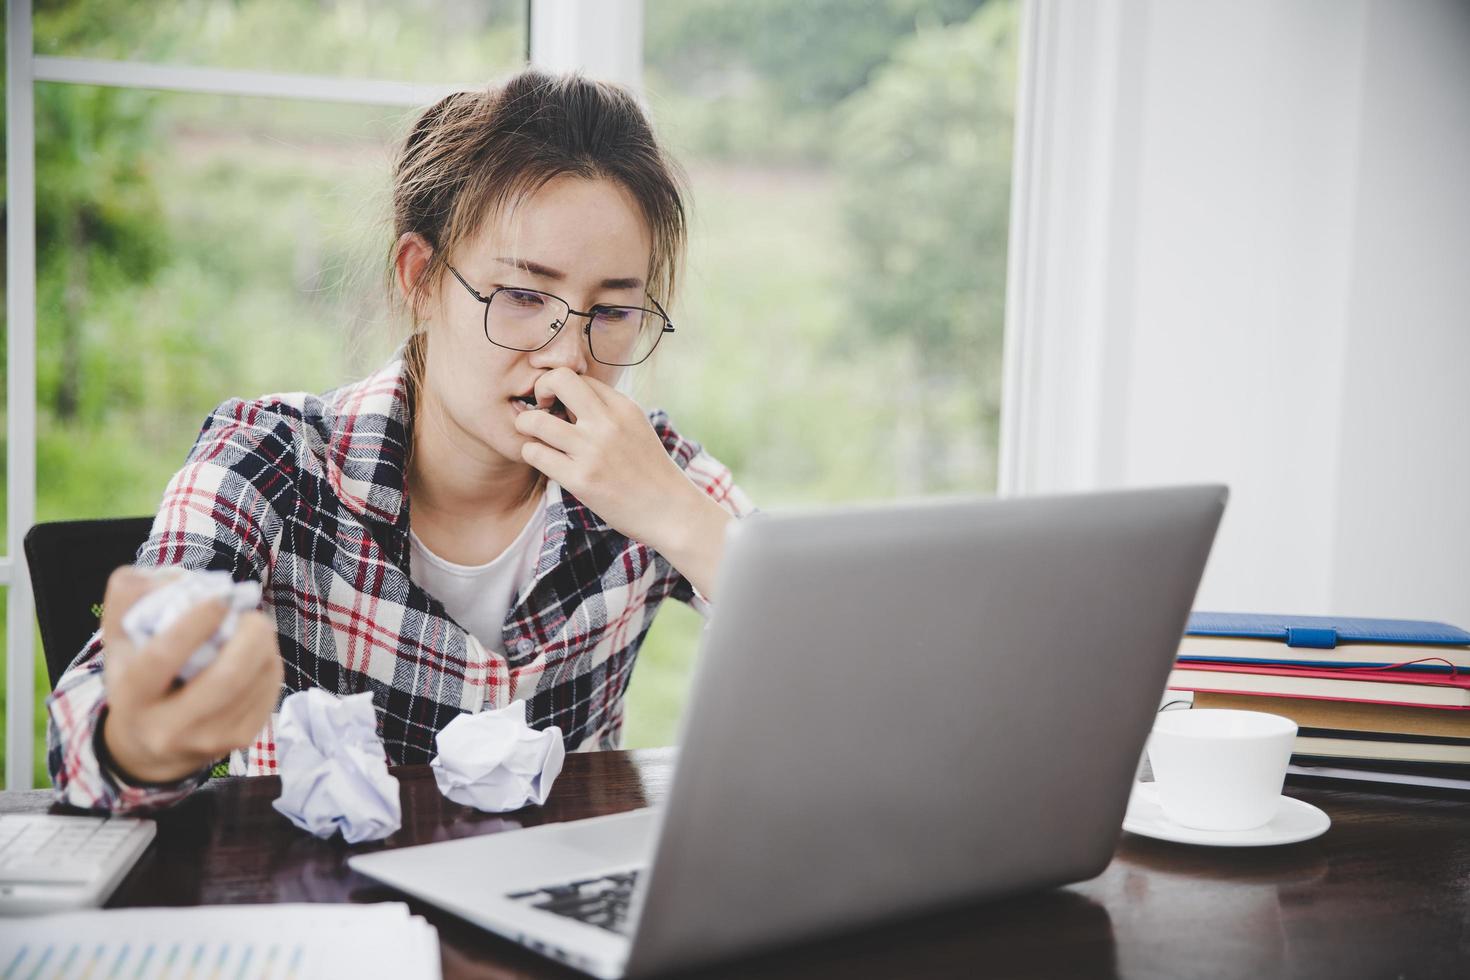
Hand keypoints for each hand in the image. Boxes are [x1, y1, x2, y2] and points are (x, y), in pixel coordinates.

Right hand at [100, 567, 283, 783]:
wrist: (149, 747)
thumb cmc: (137, 677)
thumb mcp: (120, 640)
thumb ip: (131, 598)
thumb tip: (175, 578)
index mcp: (131, 697)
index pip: (163, 658)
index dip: (194, 623)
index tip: (219, 599)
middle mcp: (168, 727)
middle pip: (226, 678)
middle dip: (249, 636)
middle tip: (249, 614)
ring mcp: (209, 739)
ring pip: (254, 682)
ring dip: (264, 646)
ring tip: (254, 629)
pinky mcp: (241, 740)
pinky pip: (269, 692)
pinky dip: (270, 663)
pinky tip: (258, 654)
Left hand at [513, 367, 732, 596]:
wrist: (671, 511)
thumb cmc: (650, 472)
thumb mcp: (637, 428)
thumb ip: (609, 411)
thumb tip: (570, 400)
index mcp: (623, 407)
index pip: (578, 377)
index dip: (562, 388)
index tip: (561, 407)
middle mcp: (607, 423)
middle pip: (557, 380)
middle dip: (540, 389)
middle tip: (541, 409)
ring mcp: (592, 451)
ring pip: (535, 421)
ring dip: (526, 426)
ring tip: (535, 438)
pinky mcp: (581, 479)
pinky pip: (536, 454)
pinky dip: (532, 454)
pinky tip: (544, 461)